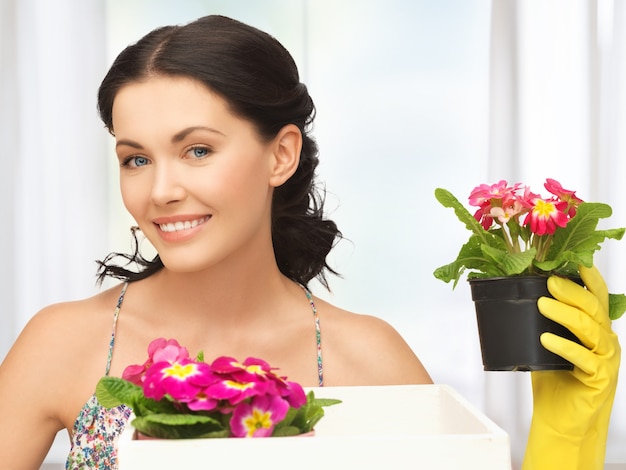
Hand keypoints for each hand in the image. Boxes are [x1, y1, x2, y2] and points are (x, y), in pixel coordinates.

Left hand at [522, 265, 620, 469]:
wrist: (560, 419)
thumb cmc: (553, 379)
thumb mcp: (545, 342)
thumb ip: (540, 320)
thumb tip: (515, 293)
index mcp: (595, 328)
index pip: (596, 297)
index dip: (590, 278)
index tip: (577, 260)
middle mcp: (605, 340)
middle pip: (593, 308)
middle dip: (572, 291)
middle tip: (549, 281)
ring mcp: (605, 359)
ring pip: (591, 329)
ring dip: (565, 314)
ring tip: (542, 305)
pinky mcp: (600, 379)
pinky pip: (585, 358)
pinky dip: (565, 346)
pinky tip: (546, 340)